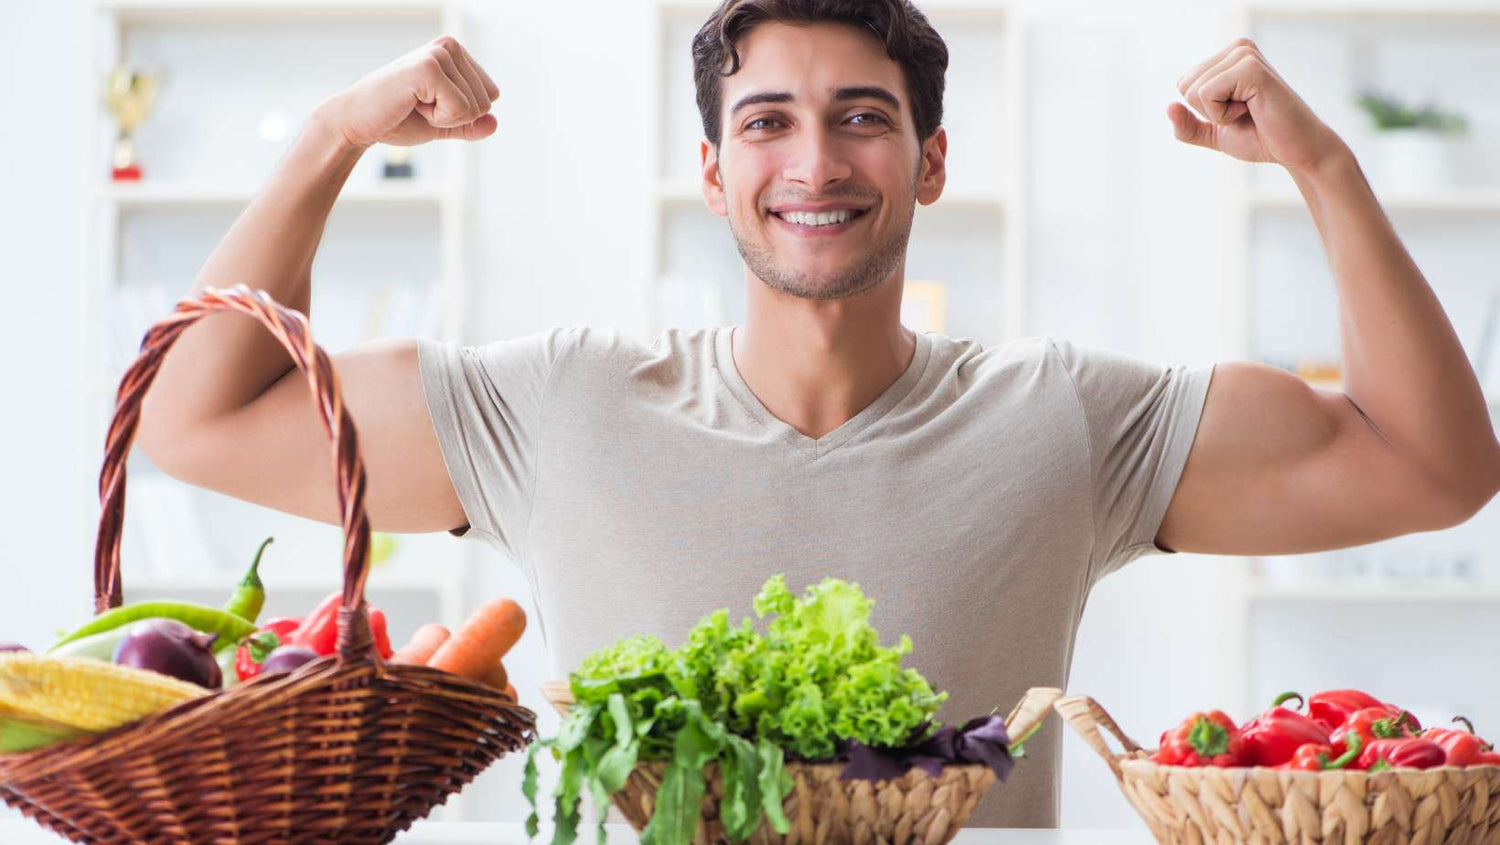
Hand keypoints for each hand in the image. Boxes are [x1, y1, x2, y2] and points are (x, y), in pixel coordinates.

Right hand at [316, 36, 498, 149]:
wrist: (358, 122)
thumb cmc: (397, 119)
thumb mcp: (443, 124)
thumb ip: (470, 124)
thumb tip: (495, 123)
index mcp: (455, 53)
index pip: (491, 95)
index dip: (463, 113)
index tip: (430, 105)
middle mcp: (449, 46)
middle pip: (486, 103)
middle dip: (454, 117)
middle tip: (419, 106)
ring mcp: (439, 53)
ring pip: (475, 108)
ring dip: (443, 118)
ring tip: (413, 104)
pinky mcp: (429, 67)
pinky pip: (460, 109)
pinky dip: (437, 119)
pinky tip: (411, 104)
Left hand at [1168, 38, 1346, 174]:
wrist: (1295, 151)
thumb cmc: (1260, 138)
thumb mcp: (1214, 133)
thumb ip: (1187, 126)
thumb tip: (1168, 108)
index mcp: (1229, 57)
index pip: (1183, 84)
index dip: (1203, 110)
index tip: (1236, 111)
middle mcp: (1238, 48)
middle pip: (1185, 86)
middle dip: (1208, 111)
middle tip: (1244, 113)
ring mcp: (1245, 54)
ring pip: (1193, 91)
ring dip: (1218, 113)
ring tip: (1251, 110)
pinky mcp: (1250, 68)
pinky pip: (1206, 95)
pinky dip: (1224, 114)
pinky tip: (1252, 110)